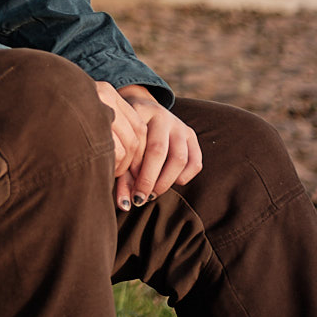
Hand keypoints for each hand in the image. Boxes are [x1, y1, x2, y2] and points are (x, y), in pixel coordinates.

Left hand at [92, 83, 203, 211]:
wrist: (145, 111)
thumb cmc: (129, 134)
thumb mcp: (122, 146)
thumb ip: (121, 174)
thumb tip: (125, 205)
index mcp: (139, 112)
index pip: (137, 142)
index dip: (133, 168)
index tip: (128, 187)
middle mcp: (162, 116)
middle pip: (158, 151)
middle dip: (149, 179)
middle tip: (140, 198)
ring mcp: (179, 125)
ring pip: (179, 158)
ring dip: (166, 181)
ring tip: (152, 192)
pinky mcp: (191, 135)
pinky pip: (195, 162)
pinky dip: (183, 177)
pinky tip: (170, 182)